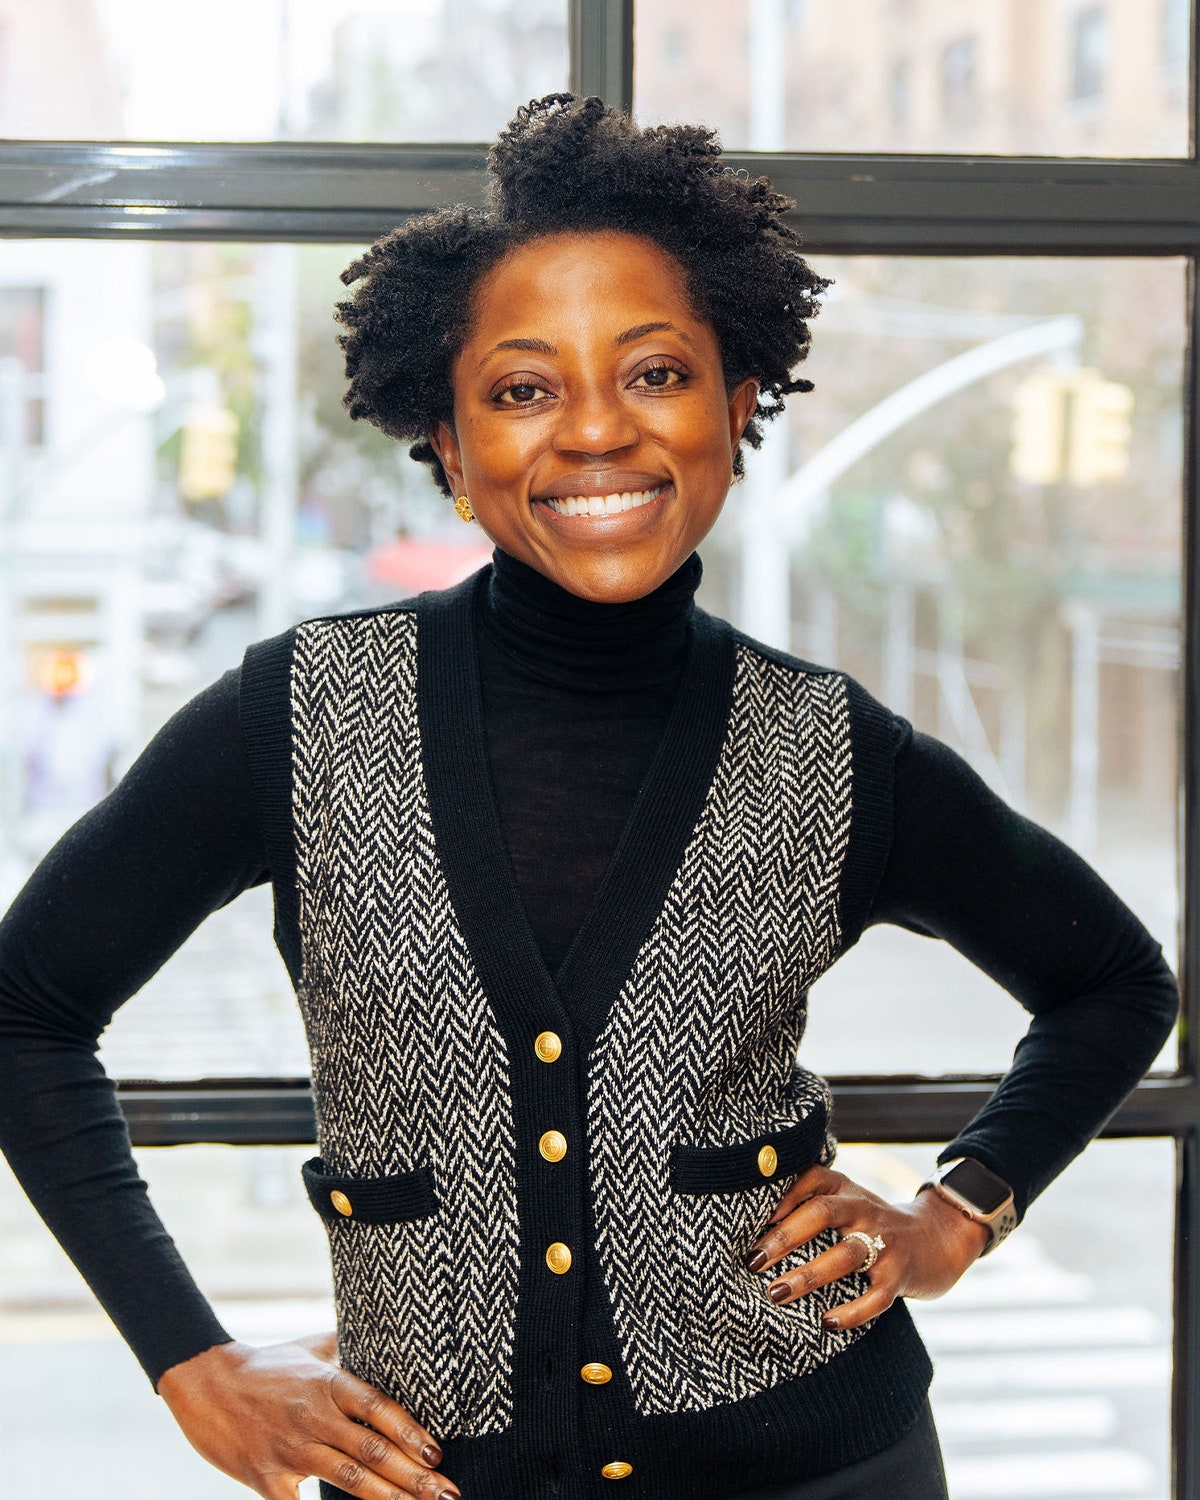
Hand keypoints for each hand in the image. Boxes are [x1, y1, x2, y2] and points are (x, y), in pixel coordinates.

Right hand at [157, 1335, 459, 1499]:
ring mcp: (290, 1449)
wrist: (206, 1382)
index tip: (437, 1454)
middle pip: (373, 1449)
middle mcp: (314, 1415)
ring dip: (389, 1498)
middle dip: (414, 1476)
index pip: (379, 1408)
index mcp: (328, 1382)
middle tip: (447, 1493)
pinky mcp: (266, 1478)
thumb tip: (393, 1340)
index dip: (411, 1432)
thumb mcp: (312, 1347)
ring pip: (349, 1478)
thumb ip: (350, 1348)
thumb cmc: (267, 1365)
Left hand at [743, 1164, 989, 1330]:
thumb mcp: (847, 1202)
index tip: (752, 1218)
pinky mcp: (901, 1276)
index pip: (812, 1180)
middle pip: (823, 1213)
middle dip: (785, 1237)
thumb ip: (810, 1204)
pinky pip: (877, 1296)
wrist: (939, 1237)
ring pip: (846, 1254)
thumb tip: (755, 1227)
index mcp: (845, 1190)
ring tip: (776, 1293)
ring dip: (809, 1274)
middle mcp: (864, 1210)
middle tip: (753, 1260)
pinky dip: (852, 1311)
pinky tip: (827, 1322)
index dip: (782, 1196)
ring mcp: (885, 1243)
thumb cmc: (873, 1223)